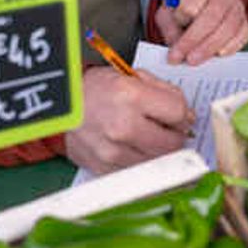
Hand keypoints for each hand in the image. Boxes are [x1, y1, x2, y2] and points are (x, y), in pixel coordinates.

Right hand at [65, 66, 192, 175]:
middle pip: (173, 142)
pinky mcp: (106, 168)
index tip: (179, 116)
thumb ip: (164, 92)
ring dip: (160, 150)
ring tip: (149, 136)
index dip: (183, 114)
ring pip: (159, 160)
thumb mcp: (130, 76)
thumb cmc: (95, 90)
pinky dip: (142, 160)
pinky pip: (139, 170)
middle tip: (168, 129)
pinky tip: (133, 147)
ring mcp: (113, 151)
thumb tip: (186, 115)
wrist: (60, 109)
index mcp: (130, 97)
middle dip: (176, 135)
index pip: (178, 113)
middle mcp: (122, 126)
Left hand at [154, 0, 247, 65]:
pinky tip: (216, 54)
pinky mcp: (245, 21)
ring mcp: (238, 5)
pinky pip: (242, 36)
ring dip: (209, 48)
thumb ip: (170, 26)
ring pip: (228, 28)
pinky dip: (230, 47)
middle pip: (212, 16)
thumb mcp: (168, 9)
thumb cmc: (184, 4)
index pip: (192, 2)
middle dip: (195, 40)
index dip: (181, 18)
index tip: (174, 28)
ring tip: (194, 59)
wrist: (202, 1)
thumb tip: (178, 46)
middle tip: (183, 57)